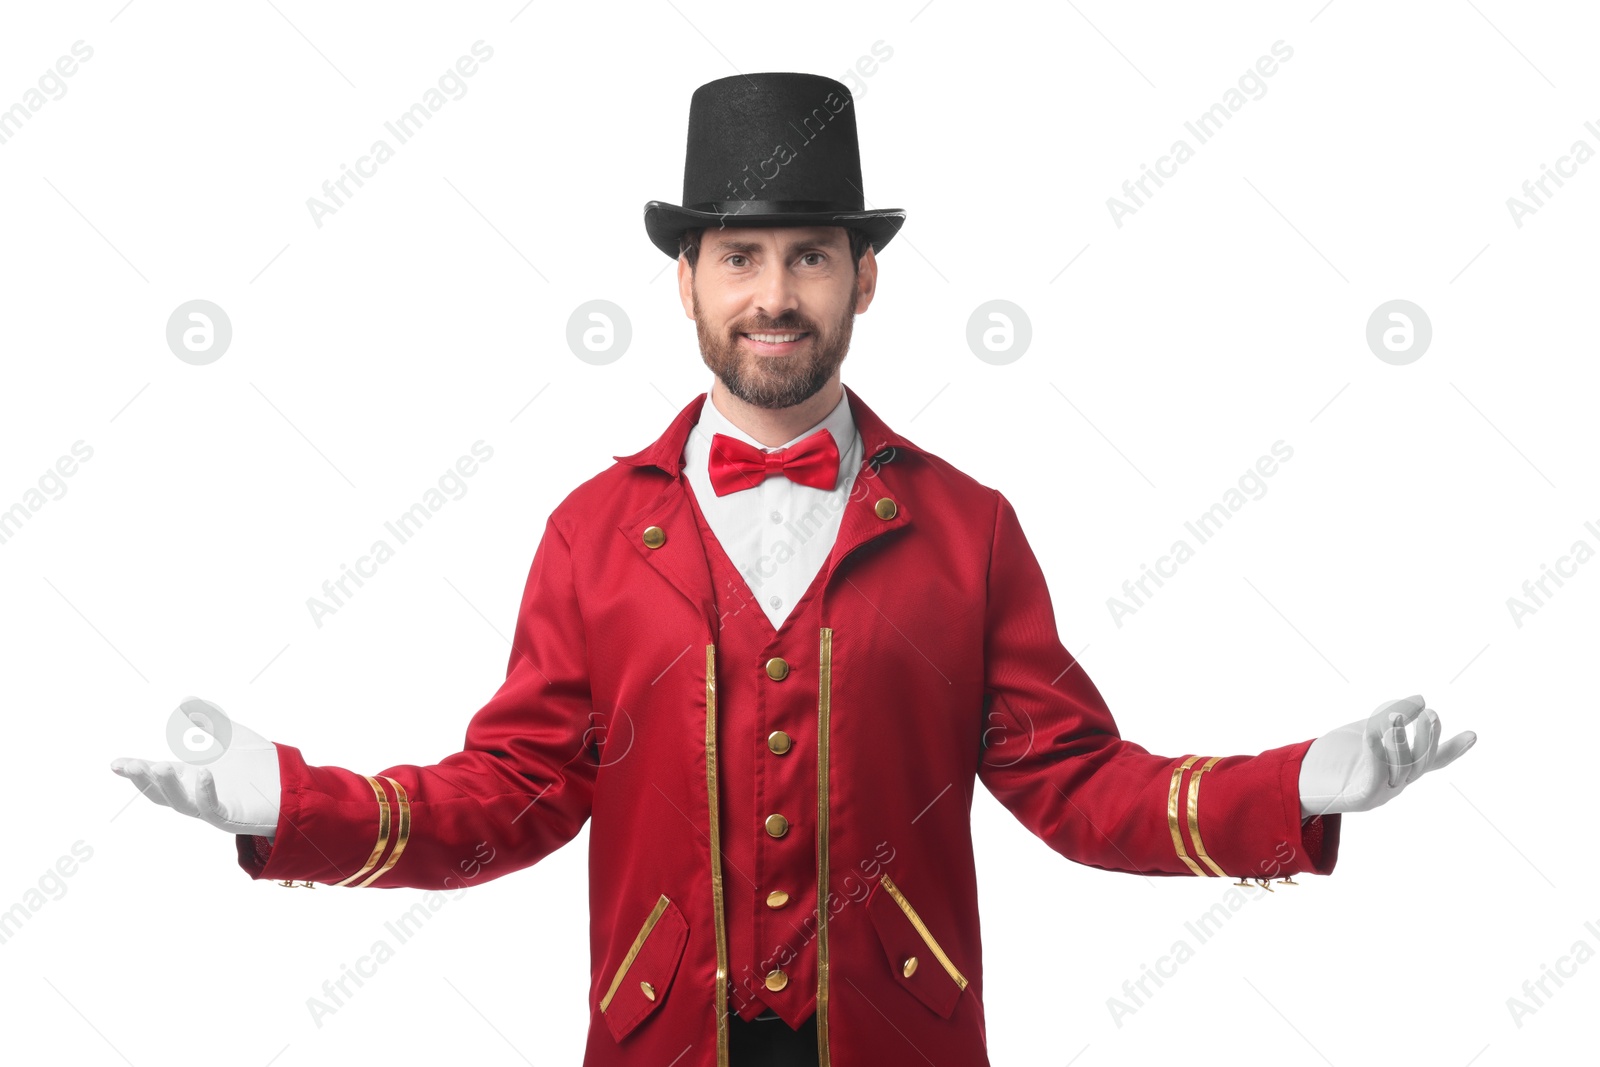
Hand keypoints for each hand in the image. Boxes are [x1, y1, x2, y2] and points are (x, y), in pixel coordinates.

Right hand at [110, 697, 282, 837]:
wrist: (291, 785)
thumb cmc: (258, 766)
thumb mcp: (231, 736)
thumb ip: (209, 720)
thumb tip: (186, 700)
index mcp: (191, 777)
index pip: (157, 775)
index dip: (135, 770)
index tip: (115, 763)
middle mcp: (196, 794)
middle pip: (161, 792)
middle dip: (144, 779)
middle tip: (130, 765)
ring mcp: (211, 807)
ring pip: (181, 803)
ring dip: (168, 786)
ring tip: (157, 766)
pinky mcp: (231, 816)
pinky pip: (213, 808)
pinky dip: (206, 791)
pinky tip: (204, 772)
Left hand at [1298, 694, 1475, 816]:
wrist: (1297, 779)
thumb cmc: (1332, 756)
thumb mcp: (1366, 728)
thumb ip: (1393, 715)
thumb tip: (1421, 698)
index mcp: (1399, 770)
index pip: (1432, 761)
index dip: (1453, 749)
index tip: (1474, 734)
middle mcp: (1394, 784)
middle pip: (1419, 764)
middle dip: (1427, 739)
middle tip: (1431, 714)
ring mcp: (1379, 793)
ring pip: (1399, 769)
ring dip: (1399, 741)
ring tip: (1395, 716)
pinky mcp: (1360, 798)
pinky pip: (1373, 776)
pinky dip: (1375, 754)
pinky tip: (1371, 732)